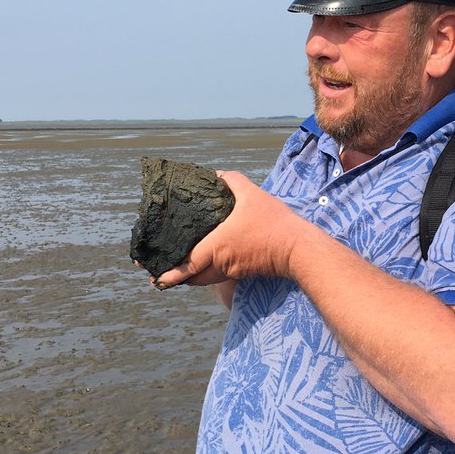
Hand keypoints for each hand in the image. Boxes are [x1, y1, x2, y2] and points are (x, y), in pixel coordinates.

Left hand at [153, 171, 305, 289]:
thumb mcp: (252, 194)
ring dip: (193, 277)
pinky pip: (220, 276)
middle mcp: (222, 262)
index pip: (188, 264)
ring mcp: (233, 270)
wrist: (297, 248)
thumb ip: (232, 181)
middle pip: (193, 277)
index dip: (171, 273)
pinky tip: (208, 263)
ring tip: (181, 271)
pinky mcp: (244, 272)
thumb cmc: (274, 222)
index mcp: (218, 245)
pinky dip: (208, 273)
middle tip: (163, 274)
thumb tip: (216, 174)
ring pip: (206, 279)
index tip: (156, 278)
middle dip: (177, 278)